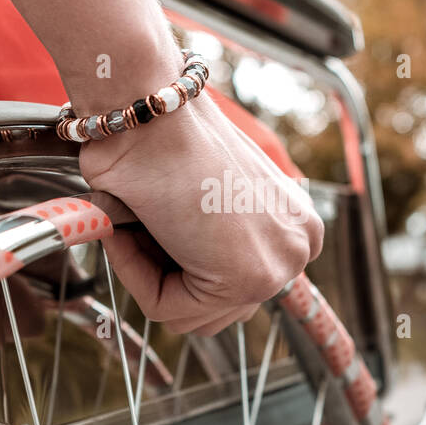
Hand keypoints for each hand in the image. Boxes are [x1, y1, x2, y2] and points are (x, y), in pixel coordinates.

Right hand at [81, 91, 323, 335]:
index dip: (176, 262)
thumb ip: (203, 236)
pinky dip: (134, 274)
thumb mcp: (199, 193)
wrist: (149, 111)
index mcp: (294, 223)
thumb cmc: (160, 138)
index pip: (232, 283)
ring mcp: (278, 266)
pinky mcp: (247, 279)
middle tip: (137, 225)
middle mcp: (298, 246)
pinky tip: (127, 231)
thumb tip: (175, 266)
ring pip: (192, 313)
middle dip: (167, 273)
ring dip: (147, 273)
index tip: (150, 224)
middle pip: (218, 307)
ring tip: (133, 224)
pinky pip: (170, 308)